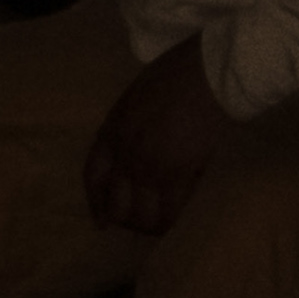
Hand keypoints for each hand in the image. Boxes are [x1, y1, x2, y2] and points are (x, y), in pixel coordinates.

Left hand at [84, 33, 233, 234]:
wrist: (205, 75)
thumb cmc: (177, 73)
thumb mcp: (136, 96)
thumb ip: (129, 124)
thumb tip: (136, 144)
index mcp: (111, 130)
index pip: (93, 176)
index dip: (96, 202)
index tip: (101, 220)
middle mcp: (124, 155)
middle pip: (116, 204)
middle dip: (125, 219)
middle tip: (138, 225)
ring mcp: (149, 168)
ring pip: (142, 215)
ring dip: (150, 224)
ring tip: (161, 223)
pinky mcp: (177, 175)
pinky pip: (170, 211)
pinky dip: (172, 218)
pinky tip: (178, 218)